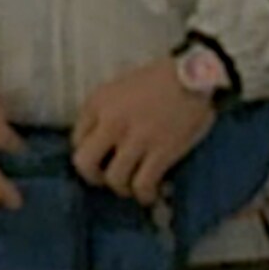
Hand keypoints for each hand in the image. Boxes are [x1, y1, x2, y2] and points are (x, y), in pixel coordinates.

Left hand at [72, 57, 216, 204]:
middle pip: (84, 163)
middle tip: (107, 179)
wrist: (192, 75)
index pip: (76, 141)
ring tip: (132, 187)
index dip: (88, 154)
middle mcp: (111, 121)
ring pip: (114, 179)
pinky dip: (145, 195)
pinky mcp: (161, 151)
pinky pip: (143, 184)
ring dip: (123, 189)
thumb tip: (100, 142)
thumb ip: (104, 112)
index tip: (100, 160)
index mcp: (97, 103)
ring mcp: (136, 137)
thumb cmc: (156, 80)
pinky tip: (150, 194)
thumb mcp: (117, 88)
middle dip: (94, 177)